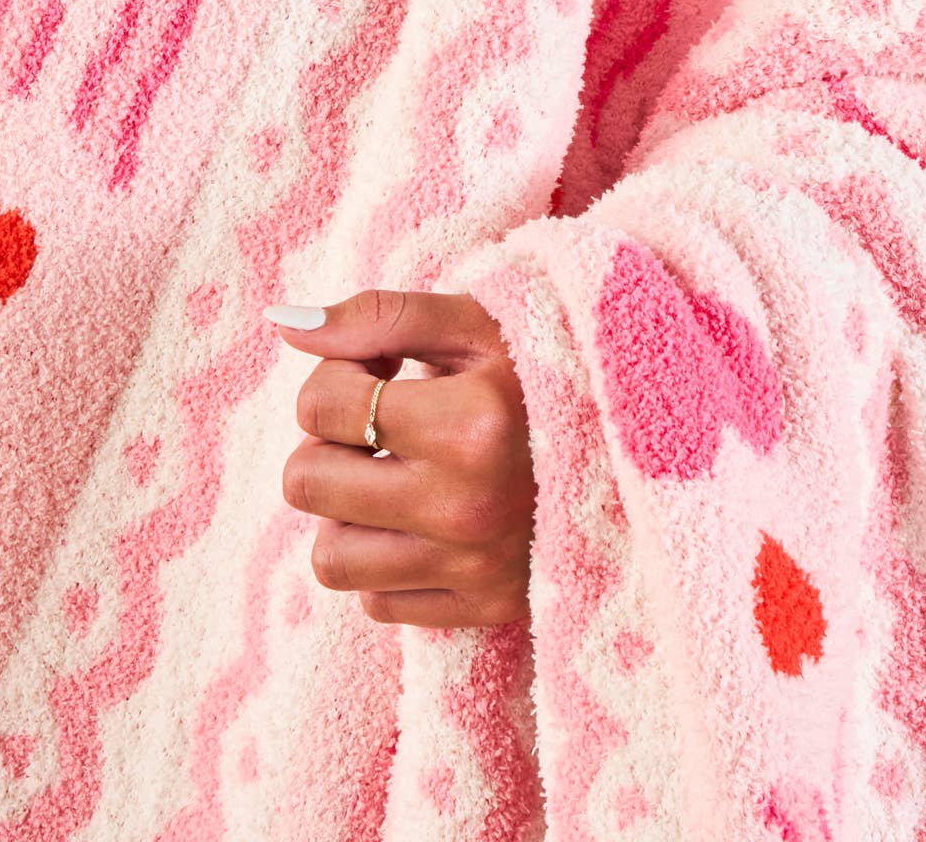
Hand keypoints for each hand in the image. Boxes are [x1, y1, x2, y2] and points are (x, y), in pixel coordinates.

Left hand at [267, 288, 534, 628]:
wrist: (643, 439)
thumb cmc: (546, 365)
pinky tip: (421, 519)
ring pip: (330, 558)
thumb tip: (282, 325)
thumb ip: (376, 316)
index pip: (319, 404)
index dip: (337, 374)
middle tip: (378, 423)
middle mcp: (467, 506)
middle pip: (306, 484)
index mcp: (467, 424)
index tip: (382, 370)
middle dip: (327, 444)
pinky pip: (377, 604)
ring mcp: (477, 567)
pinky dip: (383, 564)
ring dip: (346, 512)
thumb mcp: (473, 322)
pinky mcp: (488, 609)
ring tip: (392, 474)